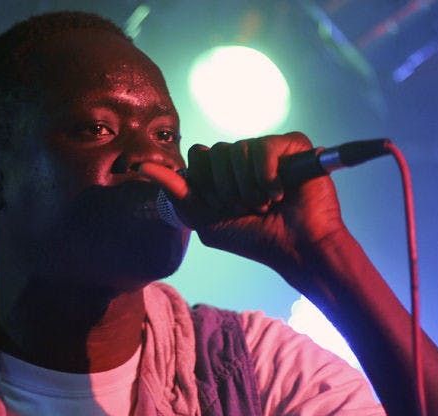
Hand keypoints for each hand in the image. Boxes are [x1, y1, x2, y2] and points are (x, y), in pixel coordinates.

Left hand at [141, 133, 348, 276]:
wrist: (294, 247)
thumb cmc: (252, 237)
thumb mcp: (204, 219)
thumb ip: (177, 192)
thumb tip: (143, 167)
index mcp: (223, 171)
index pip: (198, 156)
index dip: (205, 184)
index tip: (220, 207)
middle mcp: (244, 158)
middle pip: (215, 151)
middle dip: (225, 188)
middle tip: (244, 207)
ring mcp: (268, 150)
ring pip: (239, 149)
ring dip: (247, 187)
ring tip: (264, 204)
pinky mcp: (292, 146)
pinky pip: (264, 146)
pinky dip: (266, 175)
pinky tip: (279, 193)